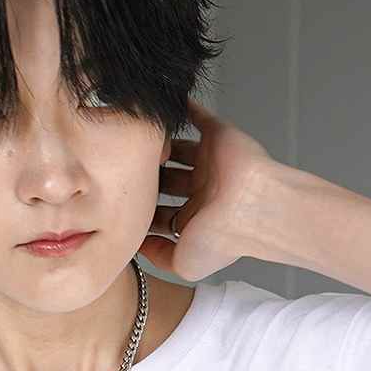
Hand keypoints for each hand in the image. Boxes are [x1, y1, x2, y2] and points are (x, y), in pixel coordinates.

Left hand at [137, 96, 282, 282]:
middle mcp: (203, 191)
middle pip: (166, 180)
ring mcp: (210, 162)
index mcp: (196, 219)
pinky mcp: (218, 136)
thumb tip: (138, 248)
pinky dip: (183, 110)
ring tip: (134, 141)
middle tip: (120, 172)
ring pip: (178, 150)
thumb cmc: (223, 238)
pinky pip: (198, 117)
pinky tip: (160, 105)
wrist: (252, 208)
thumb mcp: (182, 264)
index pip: (162, 213)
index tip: (118, 206)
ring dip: (159, 147)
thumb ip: (158, 256)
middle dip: (146, 178)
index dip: (141, 210)